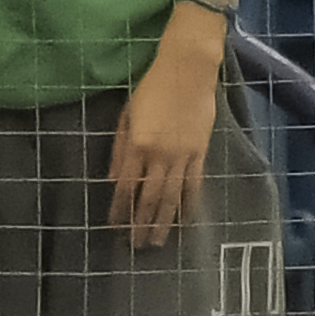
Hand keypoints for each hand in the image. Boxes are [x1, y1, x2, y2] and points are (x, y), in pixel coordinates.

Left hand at [107, 23, 219, 250]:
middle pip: (149, 197)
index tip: (115, 227)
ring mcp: (183, 156)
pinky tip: (185, 220)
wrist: (188, 70)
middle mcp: (160, 155)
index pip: (126, 186)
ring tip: (159, 241)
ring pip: (172, 197)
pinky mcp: (200, 153)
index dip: (120, 209)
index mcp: (137, 144)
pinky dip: (189, 205)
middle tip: (137, 245)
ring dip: (164, 222)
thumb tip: (114, 180)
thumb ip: (119, 148)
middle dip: (141, 223)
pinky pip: (194, 185)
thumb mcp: (127, 114)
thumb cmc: (151, 87)